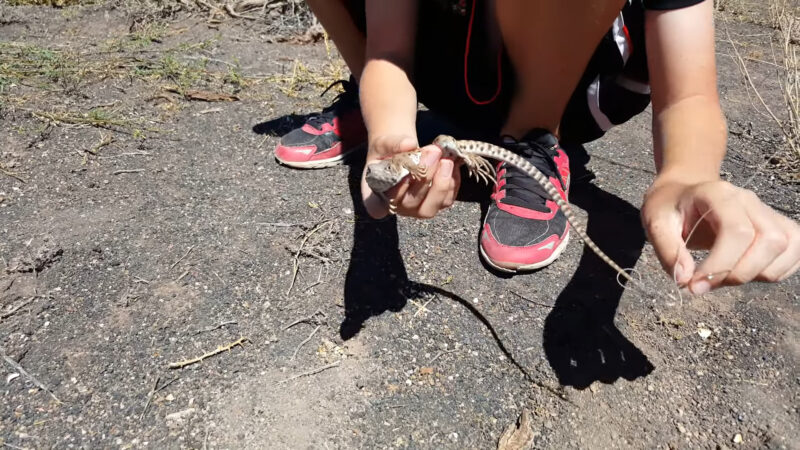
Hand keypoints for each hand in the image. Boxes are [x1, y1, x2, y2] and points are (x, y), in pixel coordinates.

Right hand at [361, 134, 460, 218]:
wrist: (399, 153)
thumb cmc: (386, 152)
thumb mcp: (383, 144)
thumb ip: (393, 144)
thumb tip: (409, 144)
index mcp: (375, 195)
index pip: (377, 207)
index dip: (392, 194)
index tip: (405, 175)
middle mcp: (395, 207)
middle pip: (410, 203)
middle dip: (425, 177)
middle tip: (433, 152)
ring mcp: (415, 209)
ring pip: (430, 208)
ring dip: (441, 183)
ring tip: (446, 160)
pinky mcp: (433, 205)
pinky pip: (445, 201)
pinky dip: (452, 183)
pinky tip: (450, 164)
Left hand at [641, 176, 799, 294]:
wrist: (683, 192)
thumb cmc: (669, 207)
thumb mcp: (655, 223)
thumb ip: (668, 251)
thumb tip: (685, 279)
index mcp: (719, 194)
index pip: (737, 231)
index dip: (720, 265)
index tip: (694, 285)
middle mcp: (750, 200)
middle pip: (769, 241)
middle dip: (739, 273)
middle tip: (706, 283)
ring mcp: (768, 212)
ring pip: (786, 249)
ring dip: (757, 274)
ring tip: (723, 275)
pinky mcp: (779, 226)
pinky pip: (795, 253)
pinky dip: (774, 271)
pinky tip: (744, 271)